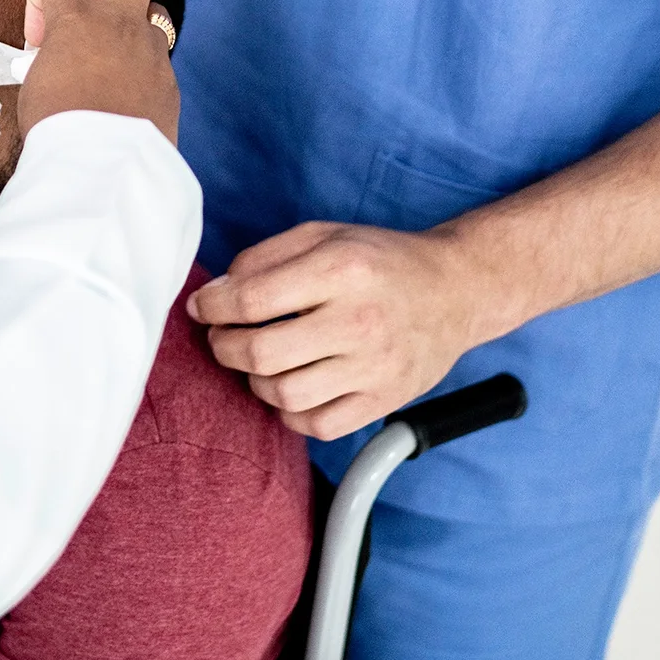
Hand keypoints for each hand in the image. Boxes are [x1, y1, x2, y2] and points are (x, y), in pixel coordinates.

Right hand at [17, 0, 179, 144]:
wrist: (101, 167)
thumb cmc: (57, 128)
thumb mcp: (37, 83)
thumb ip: (51, 56)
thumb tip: (59, 57)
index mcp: (76, 19)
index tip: (40, 33)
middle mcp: (119, 24)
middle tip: (96, 5)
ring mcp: (151, 50)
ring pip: (155, 15)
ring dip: (132, 29)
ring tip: (111, 62)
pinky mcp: (170, 82)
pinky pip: (159, 63)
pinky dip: (142, 73)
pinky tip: (125, 101)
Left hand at [187, 221, 522, 438]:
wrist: (456, 290)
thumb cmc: (380, 261)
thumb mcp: (323, 235)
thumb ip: (264, 257)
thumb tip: (215, 294)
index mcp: (342, 269)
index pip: (252, 299)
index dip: (212, 306)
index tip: (203, 307)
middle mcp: (359, 320)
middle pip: (261, 353)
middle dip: (225, 347)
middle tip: (224, 338)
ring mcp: (375, 367)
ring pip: (284, 395)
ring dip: (256, 381)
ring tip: (261, 361)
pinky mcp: (384, 400)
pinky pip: (316, 425)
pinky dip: (291, 412)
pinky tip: (293, 385)